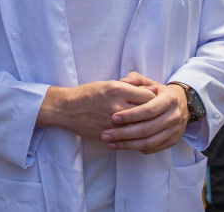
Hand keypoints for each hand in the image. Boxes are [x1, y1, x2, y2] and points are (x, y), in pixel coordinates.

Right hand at [36, 80, 155, 139]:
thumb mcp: (110, 84)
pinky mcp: (109, 134)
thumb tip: (153, 90)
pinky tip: (137, 134)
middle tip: (156, 114)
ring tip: (147, 124)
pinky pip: (128, 138)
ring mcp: (113, 123)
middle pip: (146, 114)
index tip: (154, 101)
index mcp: (118, 90)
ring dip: (145, 127)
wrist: (68, 109)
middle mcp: (117, 106)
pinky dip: (135, 136)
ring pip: (139, 128)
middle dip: (153, 115)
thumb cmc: (89, 93)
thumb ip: (131, 87)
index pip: (149, 97)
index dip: (154, 100)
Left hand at [99, 72, 189, 153]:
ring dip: (127, 145)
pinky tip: (122, 145)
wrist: (181, 105)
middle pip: (147, 129)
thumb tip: (122, 81)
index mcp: (169, 100)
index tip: (113, 118)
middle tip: (106, 135)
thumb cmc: (159, 94)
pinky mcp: (172, 141)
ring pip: (149, 142)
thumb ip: (135, 80)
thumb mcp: (150, 83)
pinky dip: (136, 148)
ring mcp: (174, 131)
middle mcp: (174, 116)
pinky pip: (152, 148)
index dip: (131, 115)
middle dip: (124, 133)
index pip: (149, 110)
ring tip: (109, 143)